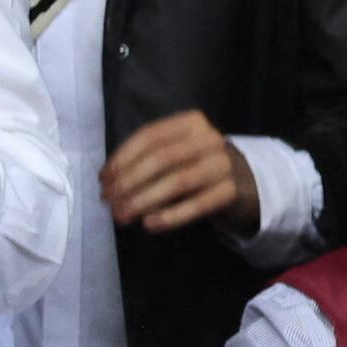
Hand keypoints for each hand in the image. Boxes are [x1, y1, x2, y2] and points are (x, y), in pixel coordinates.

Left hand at [102, 110, 253, 232]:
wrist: (243, 182)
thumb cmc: (196, 165)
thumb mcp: (175, 152)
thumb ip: (146, 159)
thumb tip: (109, 180)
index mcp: (191, 122)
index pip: (150, 136)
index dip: (123, 157)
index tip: (103, 179)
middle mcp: (209, 139)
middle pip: (162, 159)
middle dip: (129, 181)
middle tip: (109, 201)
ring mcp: (223, 164)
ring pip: (178, 182)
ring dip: (144, 200)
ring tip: (122, 216)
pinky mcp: (231, 191)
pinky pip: (197, 205)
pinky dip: (171, 216)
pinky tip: (150, 224)